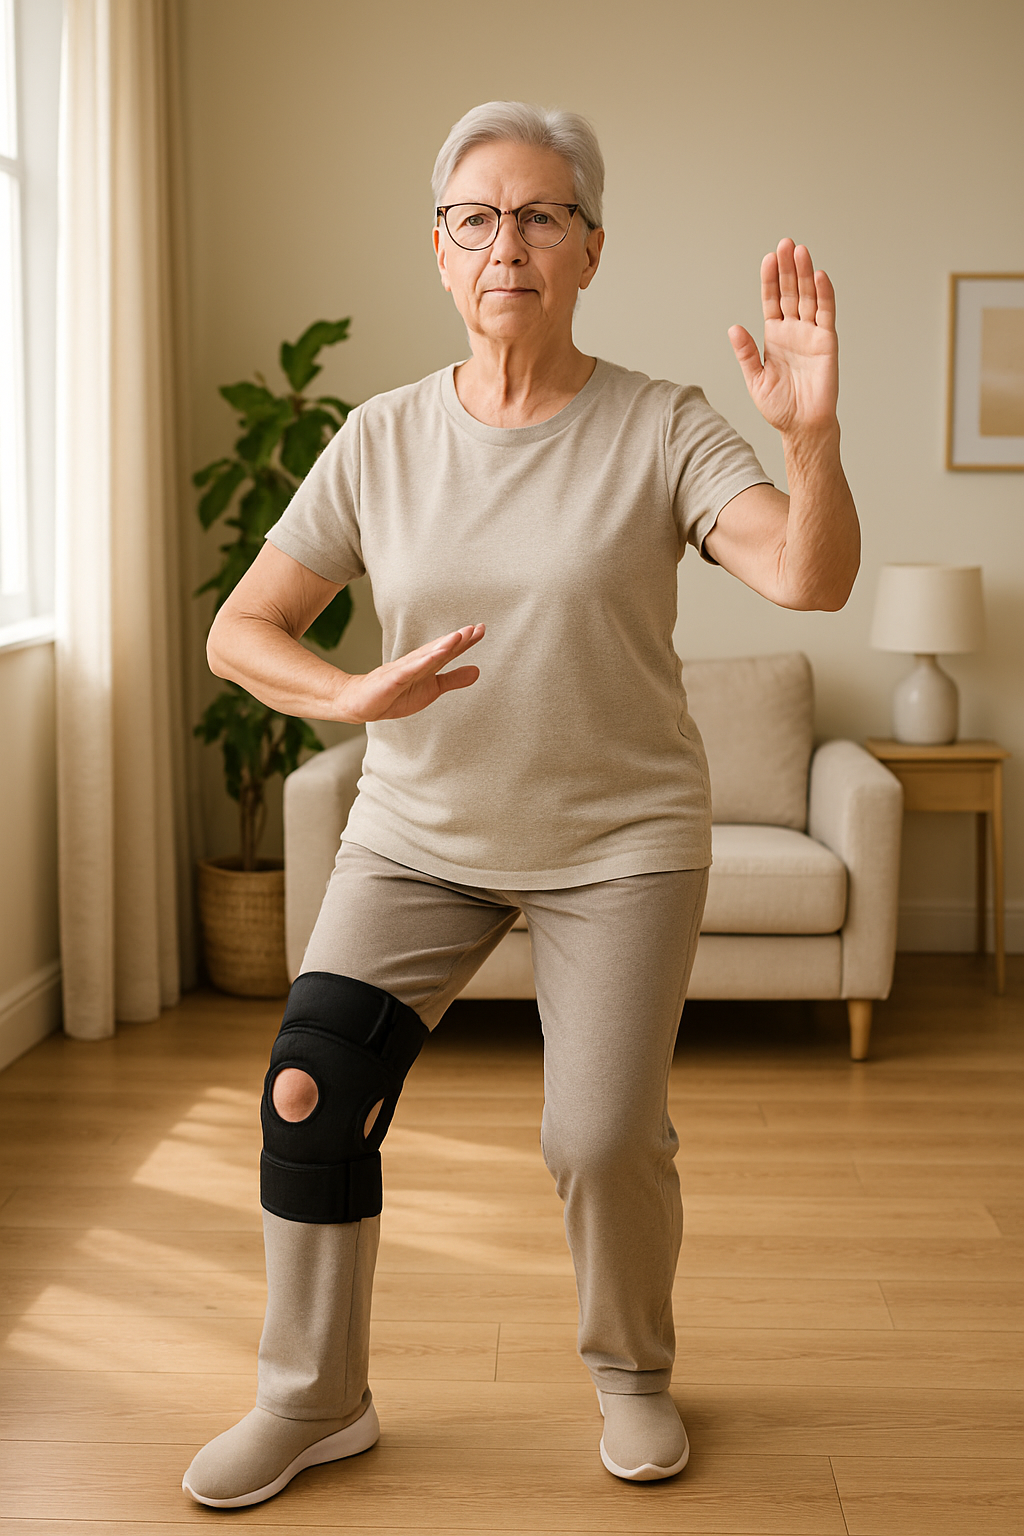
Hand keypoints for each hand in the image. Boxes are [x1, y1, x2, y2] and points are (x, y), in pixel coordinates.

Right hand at [335, 624, 484, 722]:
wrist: (361, 703)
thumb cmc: (395, 695)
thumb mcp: (432, 689)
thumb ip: (453, 679)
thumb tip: (477, 670)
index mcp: (426, 664)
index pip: (448, 651)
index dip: (465, 641)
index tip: (481, 629)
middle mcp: (415, 663)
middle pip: (438, 648)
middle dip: (457, 639)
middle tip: (475, 628)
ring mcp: (402, 670)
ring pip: (424, 656)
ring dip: (441, 646)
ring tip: (458, 637)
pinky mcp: (391, 681)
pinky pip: (407, 671)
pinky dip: (420, 664)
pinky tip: (433, 657)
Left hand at [728, 238, 838, 438]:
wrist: (802, 426)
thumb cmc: (780, 407)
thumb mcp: (755, 379)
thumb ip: (745, 353)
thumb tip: (734, 328)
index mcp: (774, 337)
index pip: (772, 301)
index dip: (770, 280)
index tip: (768, 259)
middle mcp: (793, 331)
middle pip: (790, 292)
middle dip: (787, 268)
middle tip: (785, 243)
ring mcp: (811, 334)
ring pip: (808, 297)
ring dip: (804, 274)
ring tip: (800, 251)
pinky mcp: (827, 342)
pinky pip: (825, 314)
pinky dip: (823, 295)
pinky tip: (819, 276)